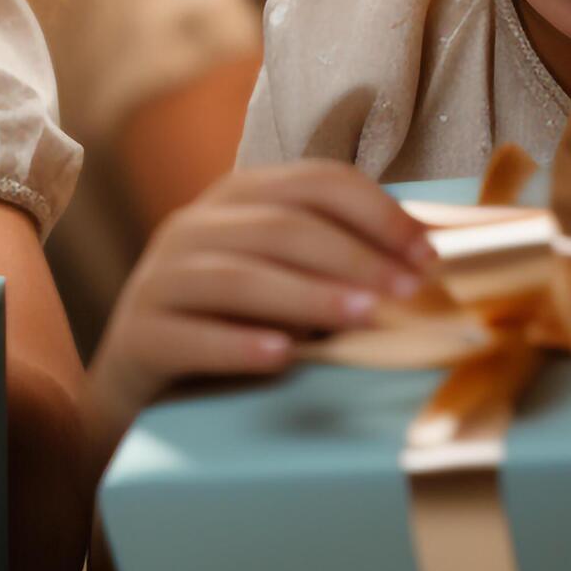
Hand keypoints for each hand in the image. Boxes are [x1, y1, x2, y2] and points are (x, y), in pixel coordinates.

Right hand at [85, 159, 434, 450]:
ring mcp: (159, 279)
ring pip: (237, 276)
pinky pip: (189, 335)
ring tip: (364, 318)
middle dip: (354, 256)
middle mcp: (192, 227)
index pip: (312, 182)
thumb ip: (339, 265)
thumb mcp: (287, 285)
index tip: (427, 254)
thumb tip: (432, 257)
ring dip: (308, 295)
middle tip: (410, 293)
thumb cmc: (231, 329)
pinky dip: (238, 344)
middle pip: (280, 225)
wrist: (139, 388)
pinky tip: (282, 357)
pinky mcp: (138, 335)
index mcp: (235, 202)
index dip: (375, 211)